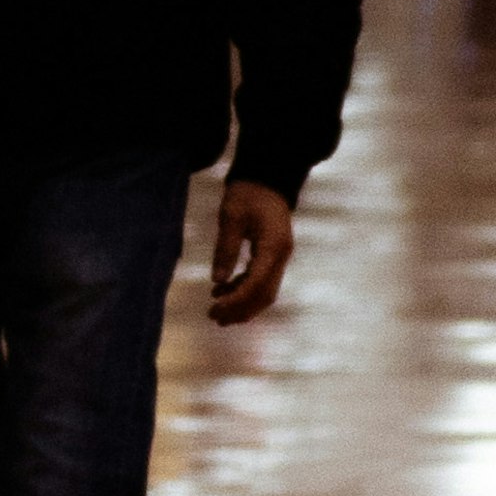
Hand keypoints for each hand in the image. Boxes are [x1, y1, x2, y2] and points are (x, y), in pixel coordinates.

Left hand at [208, 179, 294, 325]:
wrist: (266, 178)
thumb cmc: (247, 193)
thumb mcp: (231, 217)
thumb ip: (226, 249)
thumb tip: (217, 281)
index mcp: (273, 246)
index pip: (256, 283)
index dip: (235, 300)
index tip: (214, 308)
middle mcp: (281, 256)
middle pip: (264, 294)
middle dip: (240, 309)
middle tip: (214, 317)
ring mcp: (280, 257)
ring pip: (265, 291)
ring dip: (243, 304)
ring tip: (217, 310)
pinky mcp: (274, 255)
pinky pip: (262, 281)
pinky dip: (244, 290)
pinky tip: (223, 291)